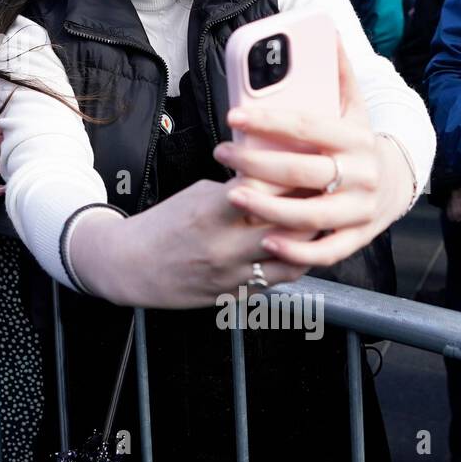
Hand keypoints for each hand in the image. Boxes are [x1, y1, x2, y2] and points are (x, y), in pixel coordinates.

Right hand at [69, 178, 307, 308]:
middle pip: (289, 226)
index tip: (310, 164)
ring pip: (293, 258)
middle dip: (312, 206)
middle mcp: (224, 247)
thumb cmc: (164, 225)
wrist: (132, 266)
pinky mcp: (234, 296)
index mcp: (210, 213)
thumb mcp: (197, 195)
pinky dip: (292, 262)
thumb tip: (276, 180)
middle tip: (329, 192)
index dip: (292, 175)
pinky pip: (277, 280)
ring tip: (323, 222)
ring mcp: (231, 276)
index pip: (265, 189)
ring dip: (310, 240)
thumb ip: (236, 191)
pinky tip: (300, 248)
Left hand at [212, 39, 414, 269]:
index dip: (270, 119)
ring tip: (232, 195)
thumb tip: (325, 29)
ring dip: (268, 208)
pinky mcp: (357, 238)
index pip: (308, 126)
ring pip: (310, 214)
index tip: (235, 114)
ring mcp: (359, 210)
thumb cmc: (358, 142)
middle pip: (302, 171)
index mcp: (355, 138)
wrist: (396, 184)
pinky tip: (266, 243)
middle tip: (222, 152)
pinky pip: (326, 251)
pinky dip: (297, 251)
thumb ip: (337, 73)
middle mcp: (360, 175)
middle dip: (256, 163)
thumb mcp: (354, 106)